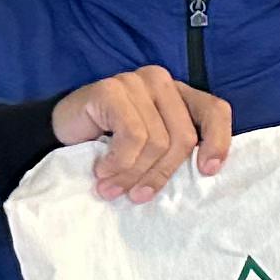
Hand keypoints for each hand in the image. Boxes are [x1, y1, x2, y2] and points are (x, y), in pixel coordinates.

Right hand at [56, 66, 233, 199]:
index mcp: (179, 95)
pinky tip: (102, 171)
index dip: (218, 142)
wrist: (60, 135)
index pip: (215, 111)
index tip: (206, 172)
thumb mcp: (150, 151)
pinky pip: (132, 136)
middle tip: (138, 197)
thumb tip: (203, 175)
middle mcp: (162, 82)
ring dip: (133, 174)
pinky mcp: (111, 90)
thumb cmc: (110, 146)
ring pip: (156, 141)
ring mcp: (136, 82)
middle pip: (183, 136)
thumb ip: (174, 152)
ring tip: (112, 189)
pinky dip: (118, 162)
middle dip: (162, 173)